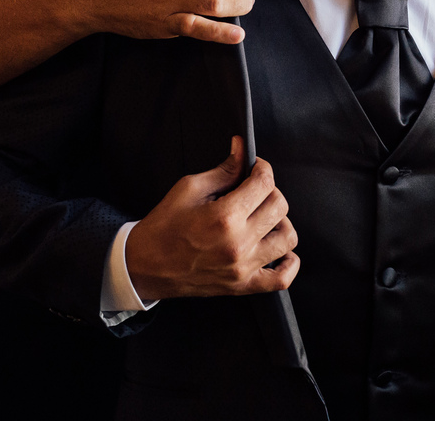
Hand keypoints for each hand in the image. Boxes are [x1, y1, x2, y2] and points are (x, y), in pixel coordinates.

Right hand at [125, 137, 298, 301]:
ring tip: (263, 217)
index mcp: (225, 216)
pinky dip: (289, 262)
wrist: (145, 265)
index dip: (262, 168)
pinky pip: (282, 278)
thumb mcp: (188, 188)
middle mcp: (239, 243)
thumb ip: (223, 170)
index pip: (264, 183)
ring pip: (287, 237)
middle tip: (254, 190)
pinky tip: (279, 248)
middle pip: (279, 206)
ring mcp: (243, 267)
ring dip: (280, 221)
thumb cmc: (163, 226)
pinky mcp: (243, 285)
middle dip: (270, 191)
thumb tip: (242, 150)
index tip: (255, 167)